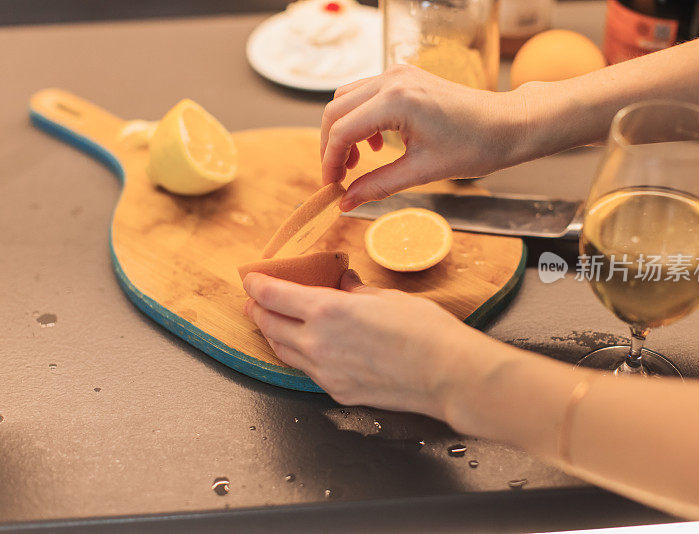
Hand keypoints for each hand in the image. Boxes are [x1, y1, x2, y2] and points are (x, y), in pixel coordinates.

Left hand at [242, 270, 490, 416]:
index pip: (273, 296)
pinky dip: (298, 355)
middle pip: (269, 325)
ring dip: (273, 334)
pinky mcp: (337, 391)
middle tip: (254, 301)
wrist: (447, 374)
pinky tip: (306, 347)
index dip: (257, 285)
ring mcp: (324, 372)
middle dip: (257, 310)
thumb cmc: (425, 331)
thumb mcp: (387, 297)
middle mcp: (317, 342)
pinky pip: (306, 371)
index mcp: (327, 310)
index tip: (251, 279)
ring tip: (273, 323)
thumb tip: (343, 284)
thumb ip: (355, 291)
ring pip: (283, 352)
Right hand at [320, 64, 530, 210]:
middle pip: (336, 110)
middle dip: (331, 146)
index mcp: (397, 101)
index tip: (330, 185)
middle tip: (339, 177)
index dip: (330, 161)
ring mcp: (398, 73)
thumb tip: (345, 203)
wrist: (508, 124)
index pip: (342, 130)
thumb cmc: (475, 146)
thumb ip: (378, 186)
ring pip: (347, 99)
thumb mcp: (422, 172)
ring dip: (344, 131)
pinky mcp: (404, 77)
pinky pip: (366, 94)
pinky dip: (361, 119)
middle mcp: (392, 80)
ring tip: (358, 162)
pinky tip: (377, 145)